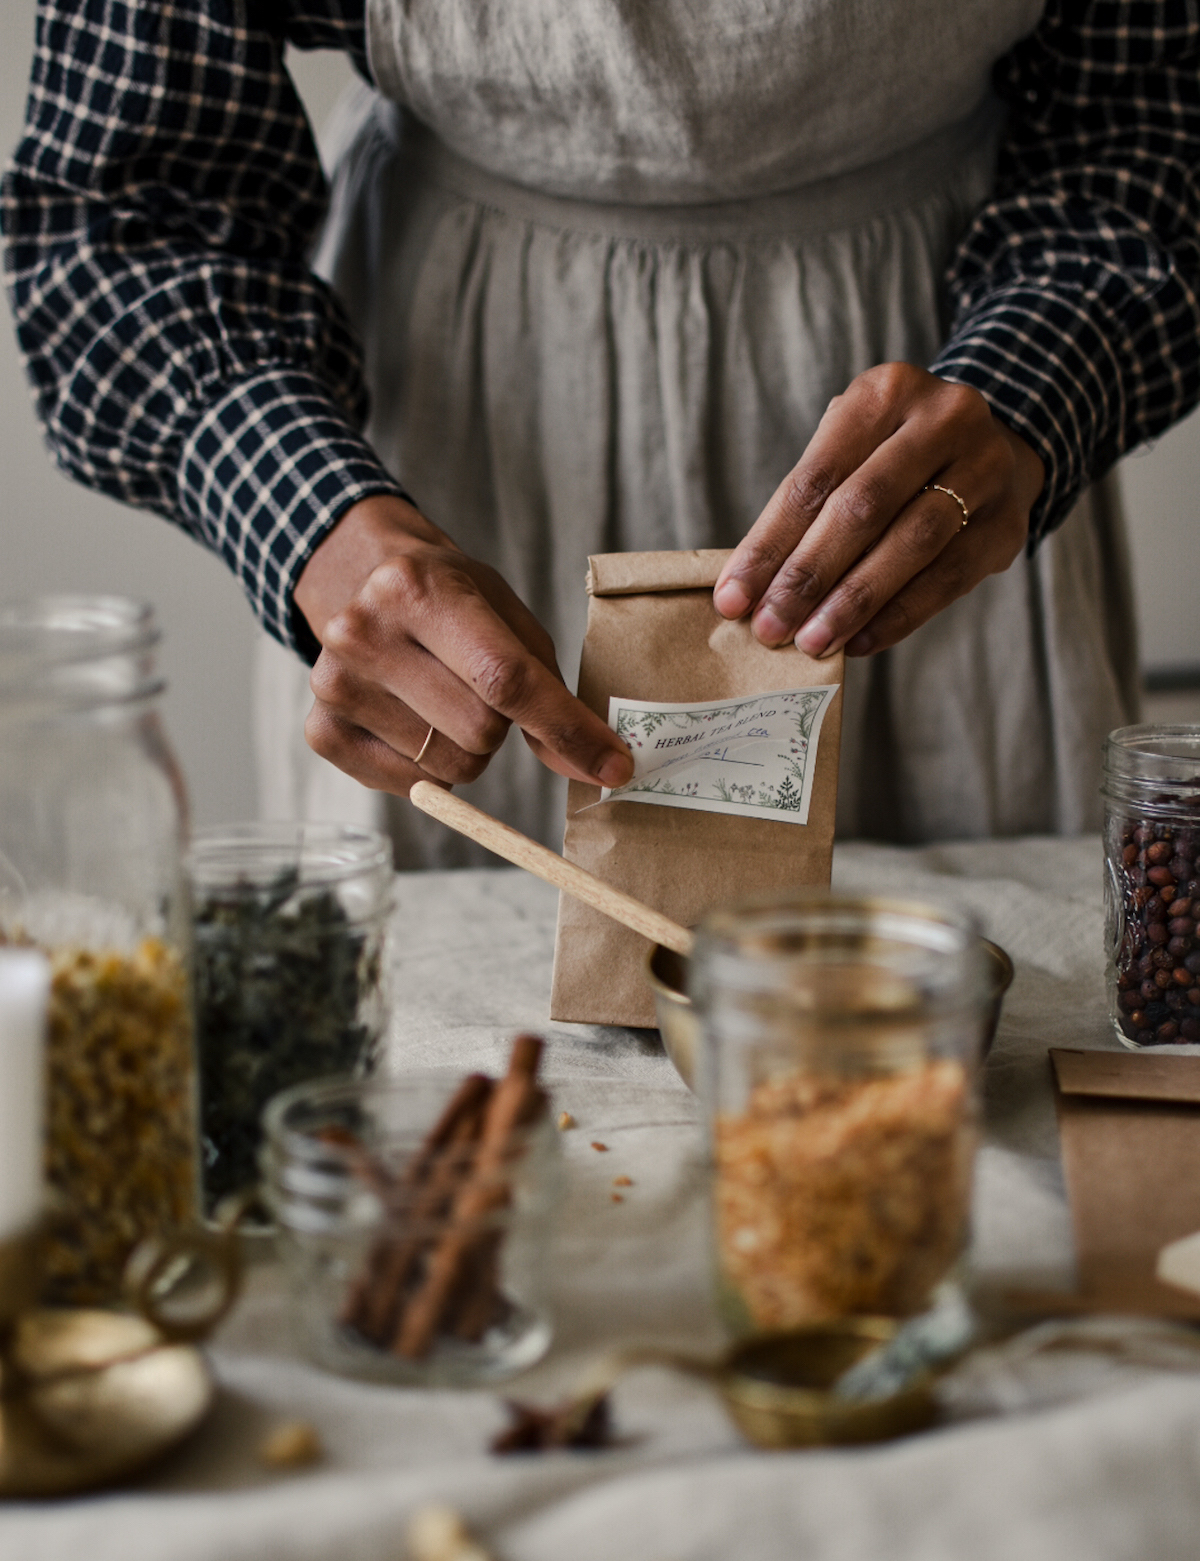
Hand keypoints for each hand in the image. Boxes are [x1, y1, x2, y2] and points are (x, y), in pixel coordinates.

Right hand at [293, 495, 632, 794]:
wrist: (361, 579)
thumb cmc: (449, 599)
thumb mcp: (507, 619)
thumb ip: (551, 691)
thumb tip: (595, 769)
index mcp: (418, 590)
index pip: (506, 680)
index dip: (567, 729)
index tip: (613, 766)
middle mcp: (363, 633)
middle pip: (481, 732)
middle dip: (502, 725)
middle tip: (477, 687)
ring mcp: (334, 685)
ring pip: (450, 767)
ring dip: (464, 746)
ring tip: (439, 696)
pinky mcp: (321, 731)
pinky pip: (413, 786)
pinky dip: (430, 766)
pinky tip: (412, 718)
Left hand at [713, 364, 1044, 656]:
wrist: (996, 445)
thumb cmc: (894, 456)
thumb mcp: (851, 449)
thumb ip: (805, 506)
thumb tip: (747, 588)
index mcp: (885, 392)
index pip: (815, 477)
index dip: (769, 543)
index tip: (732, 599)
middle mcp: (943, 418)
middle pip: (863, 507)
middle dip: (808, 575)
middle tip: (770, 627)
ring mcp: (985, 467)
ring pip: (911, 543)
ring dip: (854, 600)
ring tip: (812, 641)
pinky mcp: (1007, 522)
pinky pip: (949, 578)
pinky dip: (899, 615)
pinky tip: (861, 641)